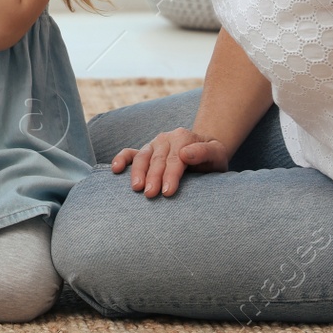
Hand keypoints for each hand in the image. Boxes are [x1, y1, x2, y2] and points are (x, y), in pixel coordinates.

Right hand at [111, 128, 230, 197]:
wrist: (204, 151)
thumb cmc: (212, 157)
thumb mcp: (217, 153)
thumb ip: (204, 152)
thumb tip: (185, 153)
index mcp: (183, 137)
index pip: (175, 159)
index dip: (171, 175)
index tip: (168, 192)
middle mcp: (165, 138)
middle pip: (157, 159)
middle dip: (153, 177)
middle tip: (151, 194)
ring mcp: (153, 144)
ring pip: (142, 157)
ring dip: (137, 172)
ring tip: (136, 188)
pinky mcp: (145, 151)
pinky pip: (130, 153)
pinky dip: (121, 159)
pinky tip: (115, 169)